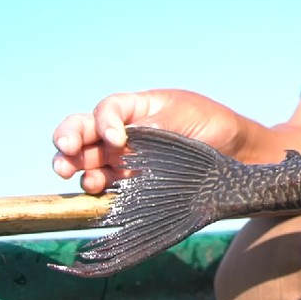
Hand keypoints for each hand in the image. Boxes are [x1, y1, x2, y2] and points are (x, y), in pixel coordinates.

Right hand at [51, 89, 240, 193]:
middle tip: (65, 154)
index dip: (104, 122)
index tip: (116, 138)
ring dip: (76, 167)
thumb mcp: (187, 116)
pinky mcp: (131, 183)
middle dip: (67, 140)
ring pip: (87, 159)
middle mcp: (123, 131)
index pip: (107, 109)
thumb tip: (126, 138)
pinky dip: (96, 189)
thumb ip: (156, 126)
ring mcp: (124, 158)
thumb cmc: (212, 124)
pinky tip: (97, 192)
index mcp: (137, 107)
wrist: (235, 154)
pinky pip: (106, 185)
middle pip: (83, 131)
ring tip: (79, 177)